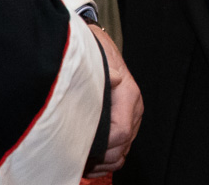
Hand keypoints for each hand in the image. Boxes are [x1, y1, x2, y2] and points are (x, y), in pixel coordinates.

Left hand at [85, 24, 142, 176]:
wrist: (99, 46)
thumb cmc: (96, 54)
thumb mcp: (97, 58)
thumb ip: (105, 71)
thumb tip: (114, 79)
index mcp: (128, 96)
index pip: (120, 133)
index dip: (102, 147)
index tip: (80, 149)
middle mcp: (133, 109)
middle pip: (122, 147)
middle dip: (100, 159)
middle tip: (75, 160)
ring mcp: (130, 117)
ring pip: (122, 152)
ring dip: (102, 162)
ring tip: (80, 160)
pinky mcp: (124, 122)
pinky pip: (120, 149)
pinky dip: (105, 160)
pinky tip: (88, 158)